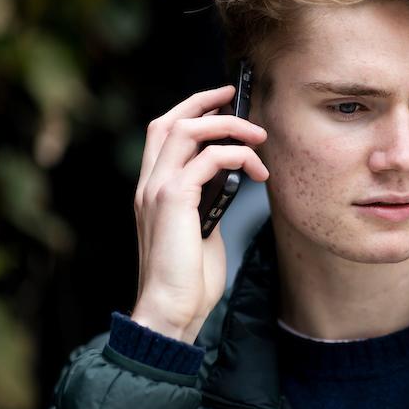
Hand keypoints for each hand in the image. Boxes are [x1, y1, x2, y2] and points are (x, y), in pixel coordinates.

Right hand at [130, 84, 268, 343]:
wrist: (170, 310)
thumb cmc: (188, 281)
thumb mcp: (201, 231)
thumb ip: (207, 203)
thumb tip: (230, 183)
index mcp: (151, 191)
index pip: (162, 134)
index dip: (191, 111)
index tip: (223, 103)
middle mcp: (149, 185)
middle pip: (169, 121)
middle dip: (205, 103)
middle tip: (238, 98)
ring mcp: (157, 190)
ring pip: (187, 130)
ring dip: (228, 126)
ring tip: (259, 136)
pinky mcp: (174, 201)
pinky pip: (209, 159)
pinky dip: (238, 156)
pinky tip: (257, 172)